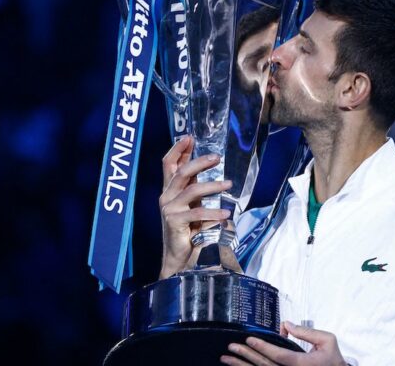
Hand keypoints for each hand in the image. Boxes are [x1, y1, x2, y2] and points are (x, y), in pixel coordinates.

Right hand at [158, 136, 231, 278]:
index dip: (177, 149)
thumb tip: (211, 169)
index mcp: (169, 190)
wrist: (180, 257)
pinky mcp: (174, 221)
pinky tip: (226, 215)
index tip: (189, 137)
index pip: (168, 164)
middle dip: (199, 162)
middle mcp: (166, 197)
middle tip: (216, 157)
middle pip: (180, 172)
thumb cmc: (189, 230)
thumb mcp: (194, 204)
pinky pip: (196, 212)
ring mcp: (168, 209)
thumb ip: (196, 188)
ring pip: (191, 190)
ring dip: (212, 186)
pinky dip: (213, 213)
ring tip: (228, 184)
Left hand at [221, 321, 346, 365]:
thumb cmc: (333, 360)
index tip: (249, 340)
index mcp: (301, 364)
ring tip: (226, 359)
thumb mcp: (327, 340)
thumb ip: (307, 331)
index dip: (262, 347)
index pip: (278, 355)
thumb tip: (285, 324)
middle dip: (245, 356)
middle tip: (231, 347)